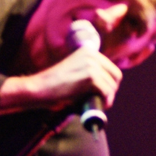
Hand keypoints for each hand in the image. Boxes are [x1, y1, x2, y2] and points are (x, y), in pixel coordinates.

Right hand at [0, 46, 121, 113]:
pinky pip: (107, 91)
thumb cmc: (54, 87)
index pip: (111, 68)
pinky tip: (99, 105)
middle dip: (111, 91)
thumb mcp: (74, 72)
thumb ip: (88, 73)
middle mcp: (91, 55)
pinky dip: (106, 101)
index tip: (102, 95)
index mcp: (87, 51)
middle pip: (115, 76)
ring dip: (108, 98)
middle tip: (102, 101)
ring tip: (98, 104)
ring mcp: (91, 65)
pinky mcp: (90, 77)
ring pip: (112, 85)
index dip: (110, 84)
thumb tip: (107, 87)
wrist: (39, 89)